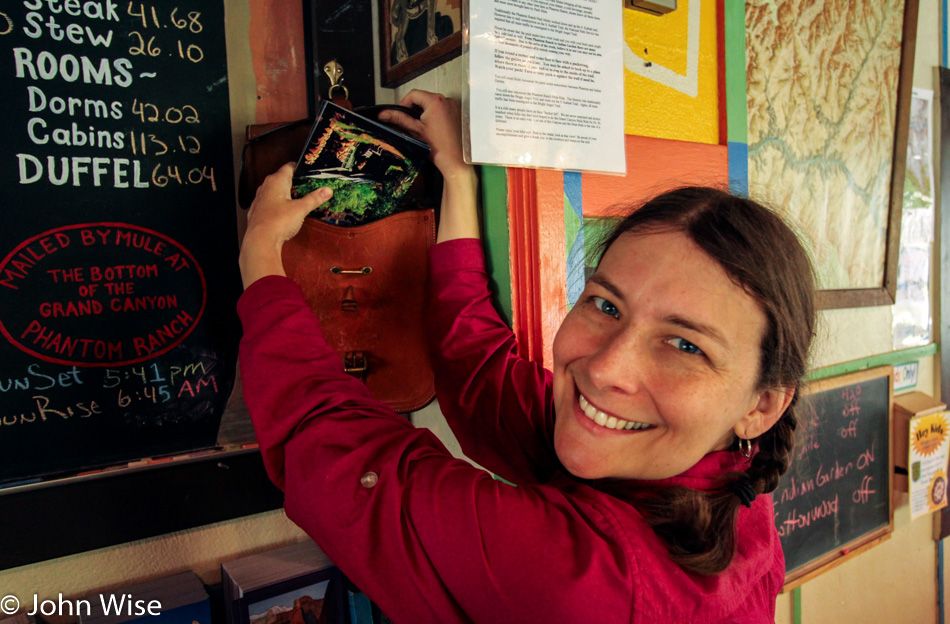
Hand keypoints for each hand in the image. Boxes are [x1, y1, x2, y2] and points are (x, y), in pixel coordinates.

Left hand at [239, 163, 332, 287]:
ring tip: (298, 198)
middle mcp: (265, 187)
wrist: (260, 240)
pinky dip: (278, 204)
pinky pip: (270, 203)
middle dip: (295, 181)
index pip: (289, 167)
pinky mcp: (257, 211)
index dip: (300, 168)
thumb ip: (314, 198)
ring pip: (274, 191)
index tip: (310, 171)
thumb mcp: (301, 209)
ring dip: (286, 193)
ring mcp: (260, 199)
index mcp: (276, 181)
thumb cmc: (278, 221)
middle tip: (308, 186)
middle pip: (282, 178)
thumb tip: (327, 190)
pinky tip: (285, 211)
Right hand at [378, 90, 471, 181]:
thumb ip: (398, 119)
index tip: (400, 113)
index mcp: (436, 101)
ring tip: (422, 127)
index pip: (413, 94)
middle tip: (410, 122)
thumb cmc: (440, 148)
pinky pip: (442, 109)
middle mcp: (447, 101)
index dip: (403, 103)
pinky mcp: (458, 113)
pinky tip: (433, 128)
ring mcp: (454, 107)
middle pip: (423, 98)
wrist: (455, 160)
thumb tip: (384, 114)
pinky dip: (435, 115)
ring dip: (424, 112)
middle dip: (414, 109)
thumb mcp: (415, 130)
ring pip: (432, 103)